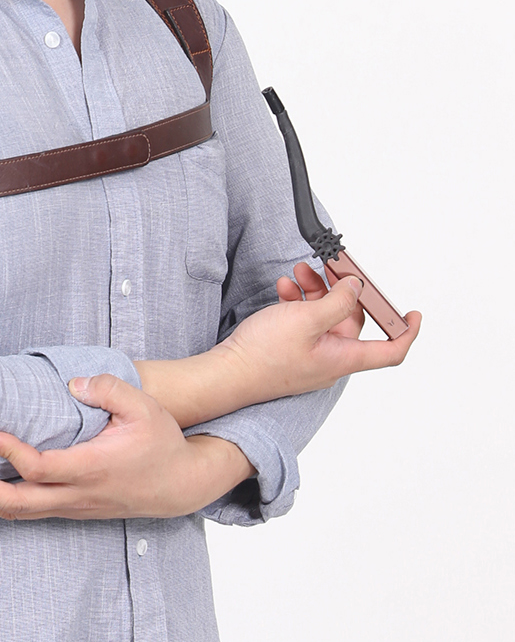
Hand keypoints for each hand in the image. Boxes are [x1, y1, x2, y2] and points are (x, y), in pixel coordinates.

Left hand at [0, 375, 253, 520]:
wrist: (180, 485)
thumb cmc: (160, 442)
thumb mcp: (143, 407)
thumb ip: (109, 389)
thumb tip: (73, 383)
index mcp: (91, 468)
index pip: (40, 468)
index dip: (10, 453)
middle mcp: (78, 493)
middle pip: (21, 503)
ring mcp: (74, 506)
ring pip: (23, 513)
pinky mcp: (74, 508)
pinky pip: (32, 512)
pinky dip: (4, 506)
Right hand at [137, 264, 420, 425]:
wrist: (228, 373)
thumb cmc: (264, 355)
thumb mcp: (307, 320)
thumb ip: (337, 301)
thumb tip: (357, 289)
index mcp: (344, 357)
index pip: (391, 350)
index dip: (407, 332)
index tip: (413, 313)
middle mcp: (332, 359)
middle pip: (351, 321)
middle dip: (343, 291)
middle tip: (333, 268)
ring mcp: (312, 356)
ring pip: (325, 318)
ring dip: (315, 292)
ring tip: (299, 274)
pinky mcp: (293, 351)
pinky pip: (306, 323)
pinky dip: (299, 303)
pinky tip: (285, 290)